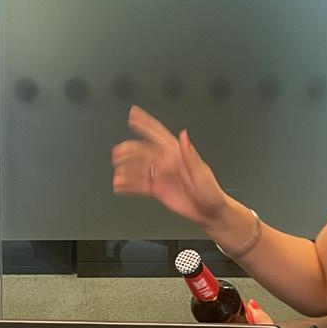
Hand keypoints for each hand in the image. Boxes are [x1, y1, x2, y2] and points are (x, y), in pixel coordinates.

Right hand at [111, 105, 229, 227]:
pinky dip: (128, 184)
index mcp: (177, 154)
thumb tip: (183, 135)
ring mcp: (161, 175)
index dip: (146, 124)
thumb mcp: (201, 172)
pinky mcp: (157, 189)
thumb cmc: (210, 191)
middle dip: (130, 150)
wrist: (209, 212)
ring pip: (139, 168)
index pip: (159, 135)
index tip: (133, 115)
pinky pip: (139, 184)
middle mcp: (166, 162)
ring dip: (126, 167)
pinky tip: (119, 184)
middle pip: (144, 151)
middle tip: (118, 151)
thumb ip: (190, 154)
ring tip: (116, 170)